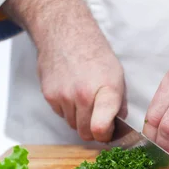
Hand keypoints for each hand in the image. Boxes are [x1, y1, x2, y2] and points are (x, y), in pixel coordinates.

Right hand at [4, 0, 125, 142]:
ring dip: (78, 119)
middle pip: (85, 133)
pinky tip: (71, 93)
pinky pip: (61, 115)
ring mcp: (64, 96)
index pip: (100, 128)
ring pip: (72, 125)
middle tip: (96, 119)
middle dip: (92, 131)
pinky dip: (67, 110)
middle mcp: (83, 95)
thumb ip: (119, 104)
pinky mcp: (49, 96)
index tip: (107, 132)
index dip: (104, 137)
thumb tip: (118, 127)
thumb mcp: (116, 76)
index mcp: (105, 91)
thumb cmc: (95, 54)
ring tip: (83, 100)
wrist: (65, 32)